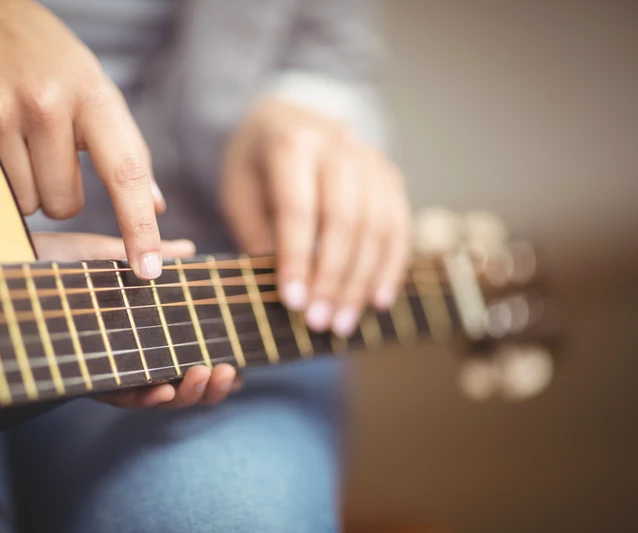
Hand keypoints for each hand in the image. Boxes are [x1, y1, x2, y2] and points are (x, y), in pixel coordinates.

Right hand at [0, 0, 163, 279]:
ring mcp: (4, 110)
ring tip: (15, 141)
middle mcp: (52, 103)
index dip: (139, 226)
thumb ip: (124, 147)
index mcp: (95, 94)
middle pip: (65, 204)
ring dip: (24, 187)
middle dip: (58, 193)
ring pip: (26, 202)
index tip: (148, 269)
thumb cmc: (40, 56)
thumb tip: (156, 204)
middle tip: (45, 153)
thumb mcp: (92, 87)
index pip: (127, 172)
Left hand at [32, 232, 242, 407]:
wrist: (7, 264)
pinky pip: (121, 396)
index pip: (185, 353)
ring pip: (157, 395)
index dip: (214, 364)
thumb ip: (152, 258)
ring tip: (206, 374)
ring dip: (187, 393)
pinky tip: (165, 387)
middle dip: (209, 384)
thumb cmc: (55, 262)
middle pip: (179, 381)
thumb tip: (191, 250)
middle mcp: (128, 353)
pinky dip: (146, 397)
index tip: (238, 362)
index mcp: (140, 330)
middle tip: (228, 371)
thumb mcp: (111, 257)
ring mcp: (108, 367)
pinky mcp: (83, 376)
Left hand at [221, 98, 410, 336]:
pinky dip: (390, 268)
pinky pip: (398, 227)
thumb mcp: (239, 192)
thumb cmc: (255, 165)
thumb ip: (258, 235)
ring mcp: (371, 160)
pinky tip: (377, 301)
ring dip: (361, 281)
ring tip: (342, 323)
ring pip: (376, 227)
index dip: (296, 258)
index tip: (291, 302)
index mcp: (291, 144)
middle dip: (332, 277)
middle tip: (318, 321)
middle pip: (344, 219)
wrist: (288, 119)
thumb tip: (285, 291)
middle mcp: (338, 146)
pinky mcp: (390, 177)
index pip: (298, 208)